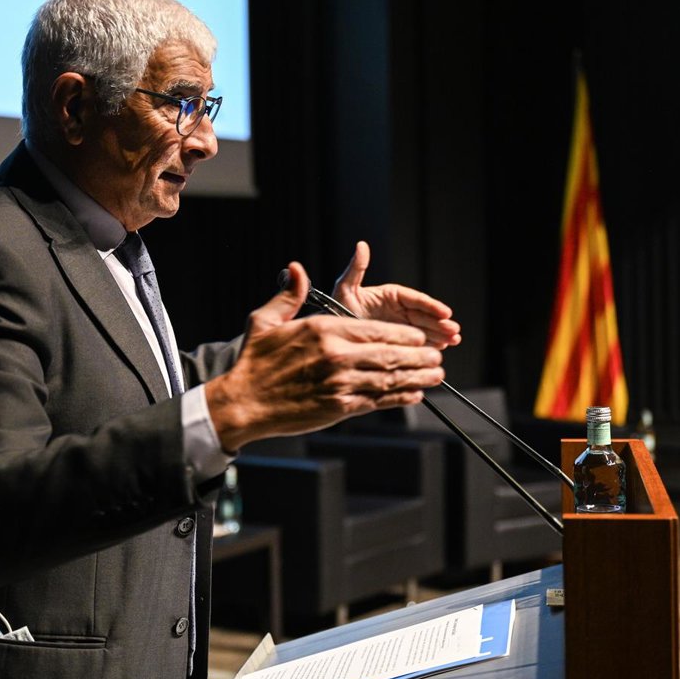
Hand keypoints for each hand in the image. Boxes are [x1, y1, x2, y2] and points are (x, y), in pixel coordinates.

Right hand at [205, 261, 444, 450]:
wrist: (243, 403)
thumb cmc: (254, 363)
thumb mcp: (265, 321)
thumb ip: (288, 295)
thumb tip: (296, 269)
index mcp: (323, 331)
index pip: (375, 329)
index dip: (403, 334)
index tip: (417, 336)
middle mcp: (337, 356)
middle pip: (390, 354)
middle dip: (418, 355)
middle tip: (436, 355)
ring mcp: (340, 384)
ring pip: (389, 378)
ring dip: (417, 377)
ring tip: (436, 375)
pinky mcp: (339, 408)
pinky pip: (378, 401)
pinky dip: (399, 398)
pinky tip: (413, 395)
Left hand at [332, 241, 461, 349]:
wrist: (331, 334)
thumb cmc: (336, 308)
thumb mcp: (344, 288)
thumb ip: (357, 269)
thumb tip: (362, 245)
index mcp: (391, 295)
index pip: (415, 300)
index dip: (432, 306)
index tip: (445, 312)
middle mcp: (398, 310)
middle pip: (424, 316)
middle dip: (440, 323)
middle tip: (454, 331)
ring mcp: (400, 326)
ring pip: (424, 329)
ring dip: (440, 335)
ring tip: (453, 341)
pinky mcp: (398, 340)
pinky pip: (416, 342)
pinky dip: (429, 345)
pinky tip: (441, 349)